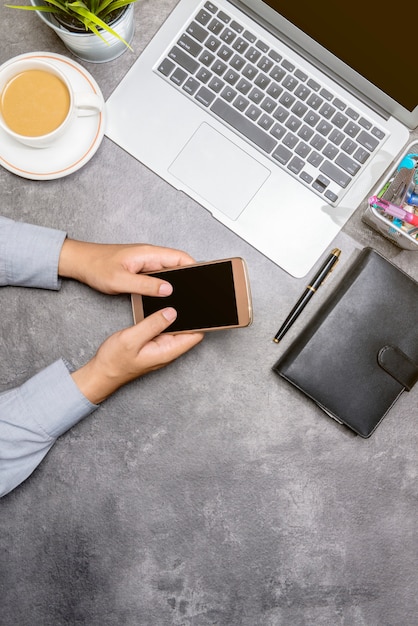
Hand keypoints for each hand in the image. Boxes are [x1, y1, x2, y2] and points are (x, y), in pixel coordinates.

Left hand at [58, 239, 195, 295]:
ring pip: (169, 272)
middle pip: (178, 265)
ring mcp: (145, 263)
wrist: (80, 262)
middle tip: (197, 293)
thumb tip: (168, 290)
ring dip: (177, 282)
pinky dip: (164, 285)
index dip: (195, 267)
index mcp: (148, 254)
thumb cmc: (96, 266)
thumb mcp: (121, 281)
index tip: (204, 279)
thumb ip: (146, 285)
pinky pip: (158, 277)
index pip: (180, 257)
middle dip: (189, 277)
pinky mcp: (140, 270)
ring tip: (184, 297)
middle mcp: (149, 256)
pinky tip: (165, 297)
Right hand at [71, 307, 202, 403]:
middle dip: (192, 314)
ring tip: (181, 296)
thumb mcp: (132, 339)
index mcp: (167, 351)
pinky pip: (165, 330)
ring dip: (178, 315)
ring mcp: (161, 347)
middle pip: (188, 330)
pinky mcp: (153, 344)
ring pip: (176, 329)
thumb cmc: (114, 361)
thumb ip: (152, 325)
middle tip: (193, 293)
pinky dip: (166, 319)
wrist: (101, 373)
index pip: (195, 335)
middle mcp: (168, 350)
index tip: (204, 304)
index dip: (202, 320)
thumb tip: (172, 312)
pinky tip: (163, 307)